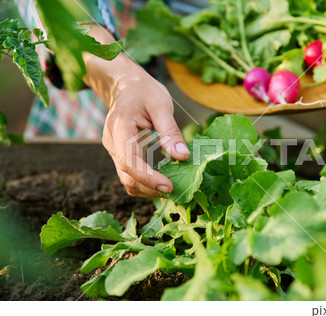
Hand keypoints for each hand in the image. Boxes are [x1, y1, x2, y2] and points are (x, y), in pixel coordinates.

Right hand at [83, 26, 189, 197]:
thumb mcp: (161, 105)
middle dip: (150, 188)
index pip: (129, 162)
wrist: (124, 84)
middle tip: (176, 191)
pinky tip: (163, 181)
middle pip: (127, 176)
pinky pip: (130, 174)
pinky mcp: (121, 153)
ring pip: (127, 179)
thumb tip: (182, 157)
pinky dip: (145, 182)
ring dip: (148, 189)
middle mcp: (113, 142)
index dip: (148, 179)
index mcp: (120, 127)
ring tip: (172, 188)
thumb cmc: (143, 90)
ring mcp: (115, 150)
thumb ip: (170, 132)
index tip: (169, 187)